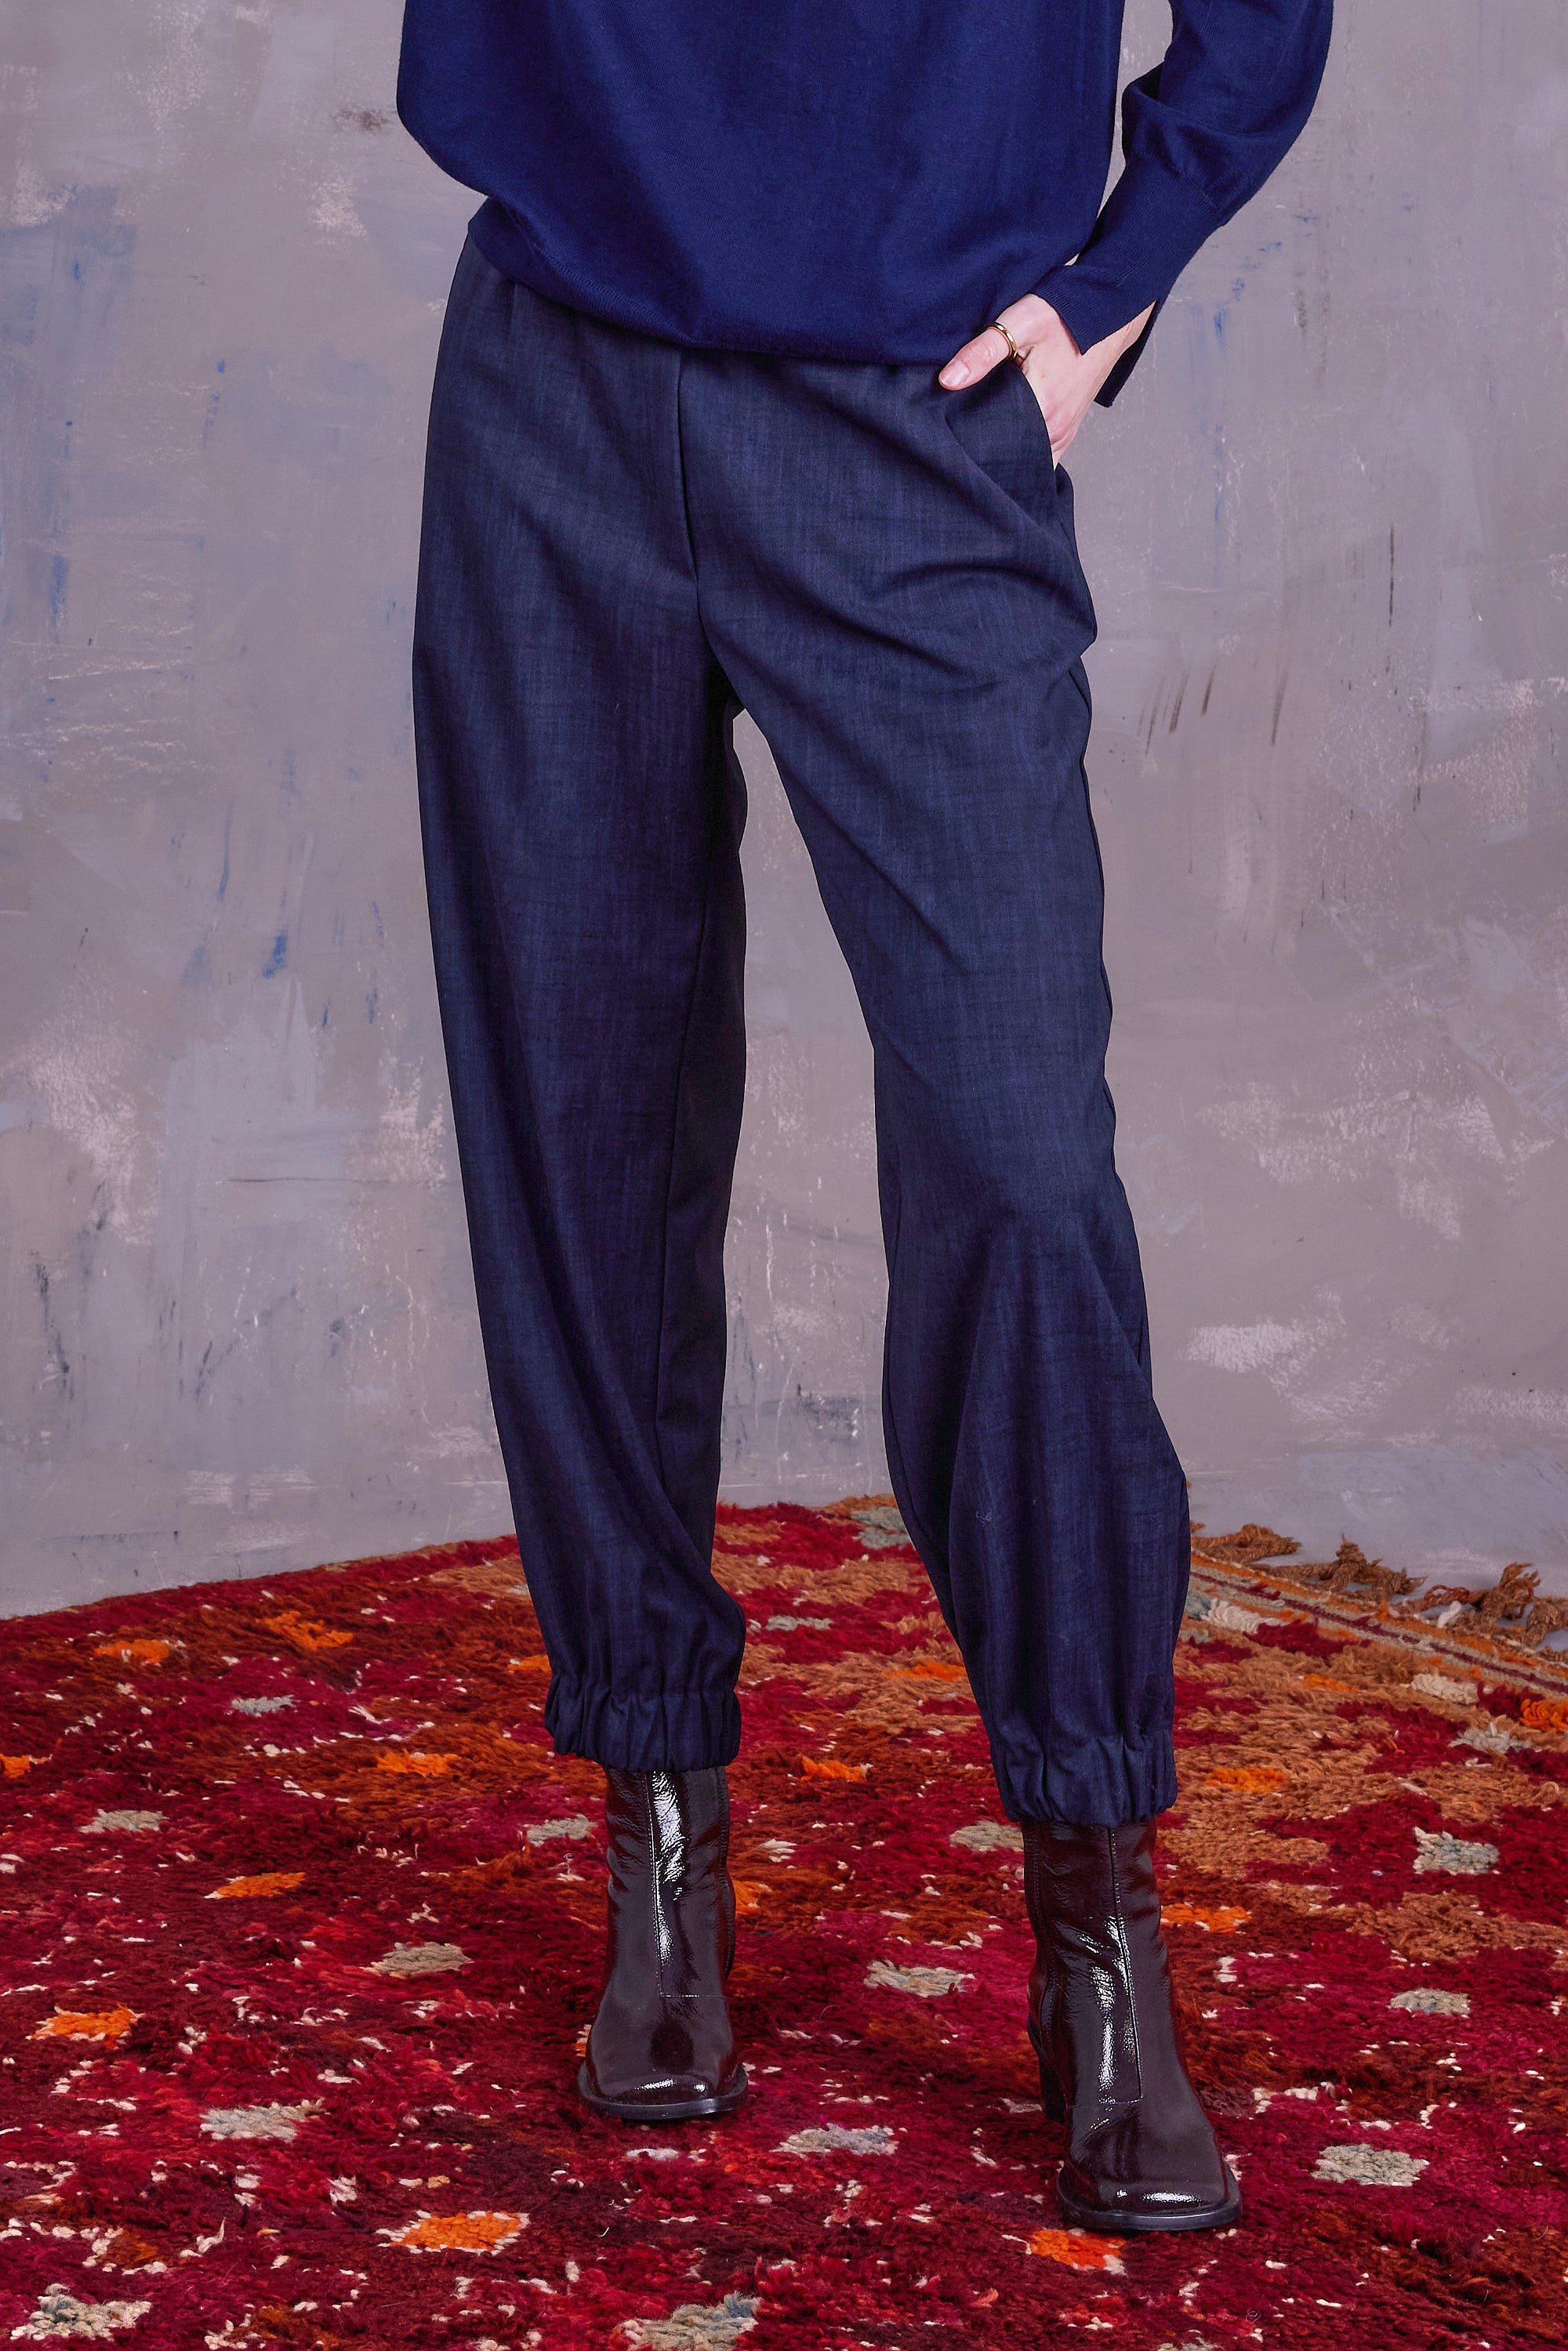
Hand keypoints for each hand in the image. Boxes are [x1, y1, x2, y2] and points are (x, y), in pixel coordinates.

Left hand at [938, 295, 1155, 457]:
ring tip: (975, 451)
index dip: (971, 451)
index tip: (949, 446)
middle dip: (984, 460)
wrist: (1106, 313)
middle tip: (955, 451)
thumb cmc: (1063, 315)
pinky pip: (1041, 459)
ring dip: (1003, 461)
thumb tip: (947, 381)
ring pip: (1027, 465)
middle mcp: (1056, 431)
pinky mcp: (1067, 431)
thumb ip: (982, 352)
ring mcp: (1064, 435)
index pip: (997, 450)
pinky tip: (1001, 447)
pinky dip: (1022, 457)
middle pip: (1011, 463)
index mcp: (1042, 410)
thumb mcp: (1019, 323)